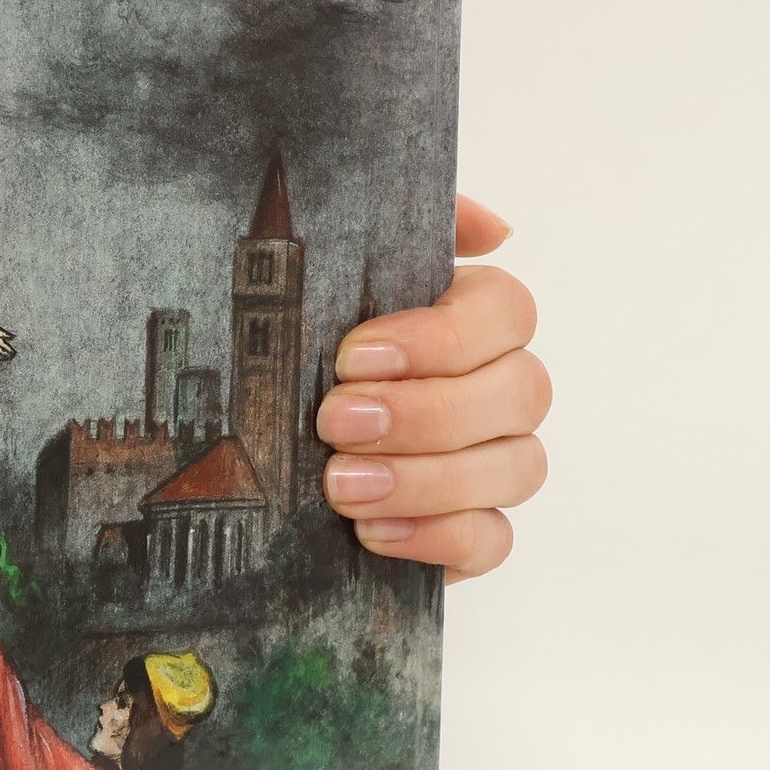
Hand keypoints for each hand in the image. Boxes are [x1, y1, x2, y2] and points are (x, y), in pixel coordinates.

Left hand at [316, 195, 548, 583]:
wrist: (249, 451)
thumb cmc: (296, 350)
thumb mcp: (324, 275)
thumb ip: (400, 228)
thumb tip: (493, 228)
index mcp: (470, 319)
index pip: (507, 312)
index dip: (440, 337)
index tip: (352, 356)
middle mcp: (498, 390)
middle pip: (519, 393)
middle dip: (424, 413)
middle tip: (334, 423)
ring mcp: (493, 464)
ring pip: (516, 468)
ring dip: (426, 479)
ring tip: (340, 485)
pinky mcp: (469, 531)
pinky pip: (492, 540)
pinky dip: (436, 537)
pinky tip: (370, 531)